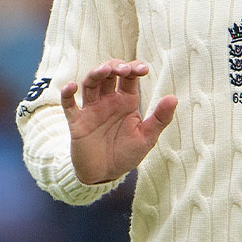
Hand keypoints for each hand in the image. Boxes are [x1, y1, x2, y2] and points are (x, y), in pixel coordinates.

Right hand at [61, 59, 177, 184]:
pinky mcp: (77, 122)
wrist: (105, 175)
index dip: (134, 68)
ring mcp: (91, 110)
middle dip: (115, 66)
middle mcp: (108, 101)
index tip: (143, 69)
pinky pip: (68, 105)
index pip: (129, 77)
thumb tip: (174, 97)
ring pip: (90, 84)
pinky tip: (72, 86)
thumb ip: (160, 118)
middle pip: (108, 74)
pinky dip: (67, 94)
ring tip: (104, 70)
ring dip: (95, 74)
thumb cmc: (127, 153)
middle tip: (123, 69)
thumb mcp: (147, 137)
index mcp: (126, 101)